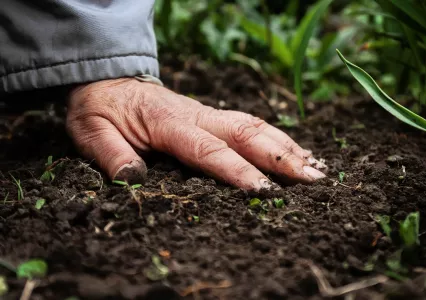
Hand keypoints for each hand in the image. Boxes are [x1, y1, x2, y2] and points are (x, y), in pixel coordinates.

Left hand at [66, 78, 326, 189]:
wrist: (109, 81)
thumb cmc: (101, 110)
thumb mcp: (91, 133)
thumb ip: (111, 155)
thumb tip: (133, 180)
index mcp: (168, 123)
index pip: (208, 149)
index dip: (237, 171)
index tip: (265, 192)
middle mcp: (197, 115)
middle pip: (246, 133)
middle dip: (281, 157)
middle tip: (314, 180)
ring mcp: (208, 113)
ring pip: (255, 126)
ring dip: (287, 146)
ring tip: (317, 167)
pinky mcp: (212, 116)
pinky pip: (251, 124)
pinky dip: (277, 138)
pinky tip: (296, 152)